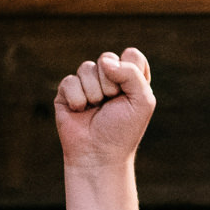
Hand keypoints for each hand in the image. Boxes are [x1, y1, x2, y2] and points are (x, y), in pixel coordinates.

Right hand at [54, 48, 155, 169]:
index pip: (132, 55)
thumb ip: (132, 73)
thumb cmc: (123, 130)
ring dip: (94, 93)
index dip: (130, 70)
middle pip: (107, 58)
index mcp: (130, 80)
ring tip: (96, 110)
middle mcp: (109, 79)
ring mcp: (87, 83)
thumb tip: (105, 61)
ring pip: (87, 67)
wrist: (99, 154)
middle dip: (110, 84)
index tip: (130, 92)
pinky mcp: (67, 91)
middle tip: (111, 104)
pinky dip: (77, 99)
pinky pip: (70, 81)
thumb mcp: (141, 101)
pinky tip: (80, 111)